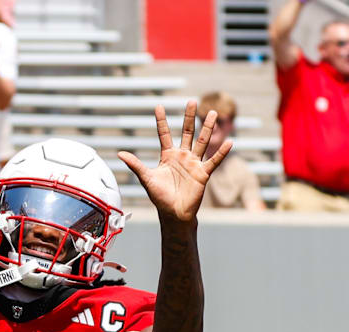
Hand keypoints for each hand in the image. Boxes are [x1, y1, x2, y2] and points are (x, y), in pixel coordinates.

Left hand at [118, 102, 232, 222]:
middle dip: (188, 117)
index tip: (159, 106)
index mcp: (168, 156)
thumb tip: (120, 153)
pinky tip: (229, 142)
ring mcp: (194, 163)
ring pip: (202, 142)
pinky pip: (213, 161)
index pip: (165, 134)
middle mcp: (182, 156)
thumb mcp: (146, 178)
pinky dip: (221, 152)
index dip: (161, 121)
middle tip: (191, 101)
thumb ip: (135, 165)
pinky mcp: (203, 173)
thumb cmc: (160, 197)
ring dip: (207, 128)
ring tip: (211, 113)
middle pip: (186, 132)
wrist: (174, 213)